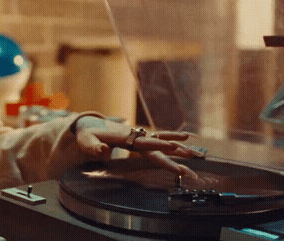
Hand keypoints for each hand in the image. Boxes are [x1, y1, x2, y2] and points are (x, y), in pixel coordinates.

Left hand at [73, 116, 201, 178]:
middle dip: (176, 152)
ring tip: (198, 154)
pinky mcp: (140, 139)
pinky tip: (187, 146)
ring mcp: (139, 136)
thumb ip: (94, 147)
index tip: (173, 147)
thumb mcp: (85, 141)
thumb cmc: (87, 135)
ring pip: (163, 140)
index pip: (144, 143)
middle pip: (158, 145)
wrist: (90, 124)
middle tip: (193, 158)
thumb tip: (105, 150)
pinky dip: (173, 142)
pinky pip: (159, 140)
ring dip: (179, 147)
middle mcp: (136, 135)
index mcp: (125, 137)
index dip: (158, 145)